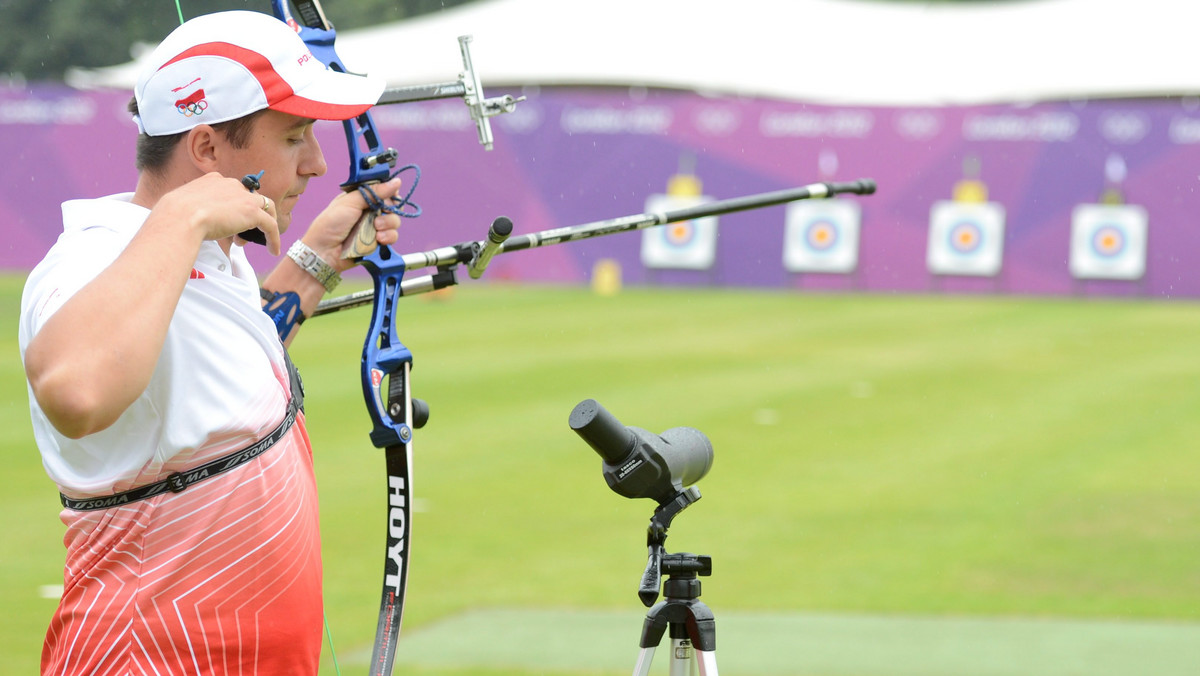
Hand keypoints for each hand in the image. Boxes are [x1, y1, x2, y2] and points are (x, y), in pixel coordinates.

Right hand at [161, 172, 281, 254]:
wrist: (179, 219)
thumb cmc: (173, 217)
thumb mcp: (183, 209)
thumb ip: (195, 212)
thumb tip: (197, 226)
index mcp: (213, 180)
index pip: (232, 192)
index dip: (233, 209)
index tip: (227, 225)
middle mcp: (230, 184)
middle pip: (249, 200)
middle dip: (246, 218)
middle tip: (238, 237)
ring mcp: (243, 196)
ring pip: (265, 209)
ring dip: (262, 226)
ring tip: (251, 243)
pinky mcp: (252, 212)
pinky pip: (271, 224)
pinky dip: (274, 238)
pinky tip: (273, 250)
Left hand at [303, 176, 404, 271]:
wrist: (324, 251)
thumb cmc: (330, 224)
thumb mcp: (351, 202)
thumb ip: (374, 192)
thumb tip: (396, 182)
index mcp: (361, 199)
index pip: (383, 191)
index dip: (389, 192)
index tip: (391, 194)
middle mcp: (369, 211)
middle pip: (392, 205)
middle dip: (389, 209)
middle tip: (381, 211)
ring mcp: (374, 227)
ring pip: (394, 221)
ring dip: (388, 223)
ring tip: (376, 227)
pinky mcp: (377, 242)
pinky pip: (392, 237)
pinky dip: (388, 237)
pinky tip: (378, 238)